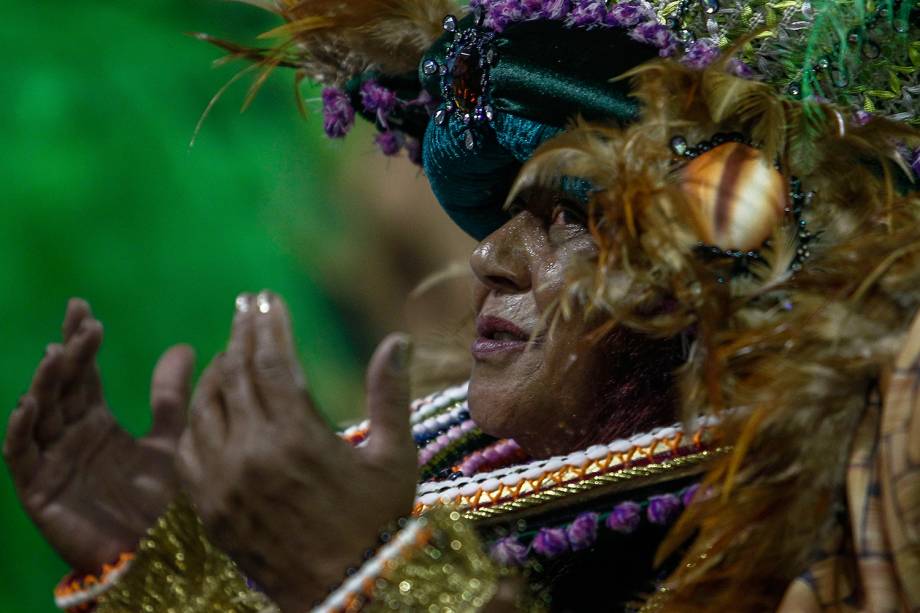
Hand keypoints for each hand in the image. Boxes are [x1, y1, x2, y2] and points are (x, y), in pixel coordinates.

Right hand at [3, 299, 194, 573]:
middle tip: (78, 321)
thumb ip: (171, 397)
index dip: (81, 344)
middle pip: (61, 388)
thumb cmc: (162, 502)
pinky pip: (21, 456)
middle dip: (66, 353)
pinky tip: (28, 404)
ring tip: (56, 354)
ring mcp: (51, 462)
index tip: (85, 311)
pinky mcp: (39, 490)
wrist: (157, 553)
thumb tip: (186, 346)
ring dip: (44, 383)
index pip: (82, 375)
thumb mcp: (171, 440)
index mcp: (96, 423)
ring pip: (40, 415)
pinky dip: (20, 431)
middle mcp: (70, 437)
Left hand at [177, 292, 417, 611]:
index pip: (273, 363)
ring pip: (207, 406)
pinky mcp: (209, 507)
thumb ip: (390, 393)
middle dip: (242, 333)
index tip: (268, 297)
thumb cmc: (378, 521)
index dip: (269, 325)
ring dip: (218, 369)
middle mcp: (254, 455)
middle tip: (246, 304)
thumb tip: (399, 339)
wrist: (345, 589)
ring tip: (233, 348)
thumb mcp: (395, 457)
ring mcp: (225, 482)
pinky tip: (212, 401)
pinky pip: (191, 447)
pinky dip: (199, 415)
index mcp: (299, 438)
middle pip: (236, 374)